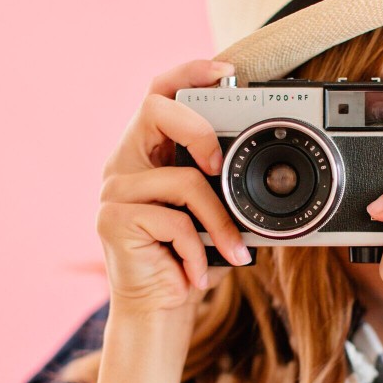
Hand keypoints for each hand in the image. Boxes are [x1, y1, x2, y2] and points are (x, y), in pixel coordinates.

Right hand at [96, 60, 250, 315]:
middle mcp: (124, 162)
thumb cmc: (188, 259)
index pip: (160, 93)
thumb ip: (223, 184)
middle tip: (221, 166)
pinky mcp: (111, 220)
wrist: (158, 311)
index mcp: (148, 151)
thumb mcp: (213, 214)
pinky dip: (198, 251)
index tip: (227, 71)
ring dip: (219, 222)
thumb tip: (270, 165)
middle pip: (154, 108)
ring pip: (183, 180)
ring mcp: (114, 190)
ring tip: (234, 251)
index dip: (189, 71)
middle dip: (197, 128)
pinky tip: (198, 273)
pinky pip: (173, 222)